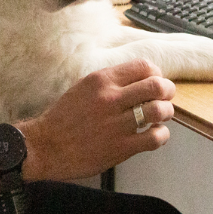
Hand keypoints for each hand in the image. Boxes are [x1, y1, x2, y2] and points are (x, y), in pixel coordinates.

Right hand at [17, 59, 176, 182]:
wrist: (44, 147)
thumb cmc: (63, 118)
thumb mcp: (83, 87)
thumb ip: (110, 82)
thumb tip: (140, 79)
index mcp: (101, 80)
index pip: (144, 66)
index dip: (156, 74)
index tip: (155, 81)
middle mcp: (110, 99)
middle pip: (157, 86)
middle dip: (167, 91)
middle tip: (165, 97)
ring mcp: (116, 124)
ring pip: (160, 111)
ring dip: (166, 113)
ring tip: (160, 117)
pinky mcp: (120, 147)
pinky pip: (155, 138)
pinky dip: (161, 135)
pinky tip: (154, 134)